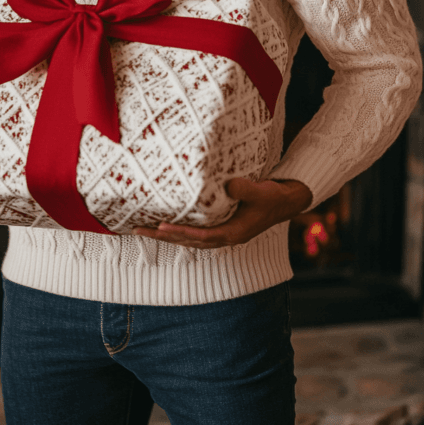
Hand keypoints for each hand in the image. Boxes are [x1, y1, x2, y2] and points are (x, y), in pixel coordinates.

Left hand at [132, 177, 312, 248]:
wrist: (284, 202)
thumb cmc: (273, 197)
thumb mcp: (261, 192)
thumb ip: (245, 189)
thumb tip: (228, 184)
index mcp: (233, 233)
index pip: (202, 236)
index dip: (181, 233)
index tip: (162, 228)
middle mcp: (224, 236)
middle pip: (189, 241)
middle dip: (163, 236)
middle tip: (139, 229)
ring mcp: (221, 232)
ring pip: (188, 238)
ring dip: (166, 234)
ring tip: (142, 228)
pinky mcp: (220, 225)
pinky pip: (193, 230)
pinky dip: (177, 228)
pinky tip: (163, 223)